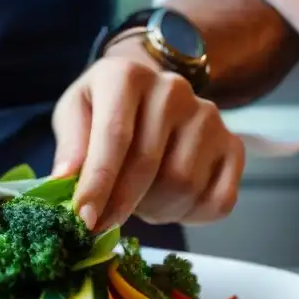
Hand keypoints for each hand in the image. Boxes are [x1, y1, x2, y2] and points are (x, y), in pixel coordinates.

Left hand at [51, 44, 243, 230]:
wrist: (146, 93)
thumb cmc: (103, 108)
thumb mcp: (75, 113)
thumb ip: (70, 145)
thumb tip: (65, 179)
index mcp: (127, 76)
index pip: (115, 136)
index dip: (99, 183)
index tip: (85, 218)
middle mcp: (173, 89)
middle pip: (150, 166)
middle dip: (121, 204)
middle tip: (102, 222)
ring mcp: (208, 116)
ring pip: (183, 186)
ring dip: (154, 210)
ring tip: (137, 199)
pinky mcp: (232, 145)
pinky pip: (218, 201)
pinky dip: (189, 216)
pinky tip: (168, 204)